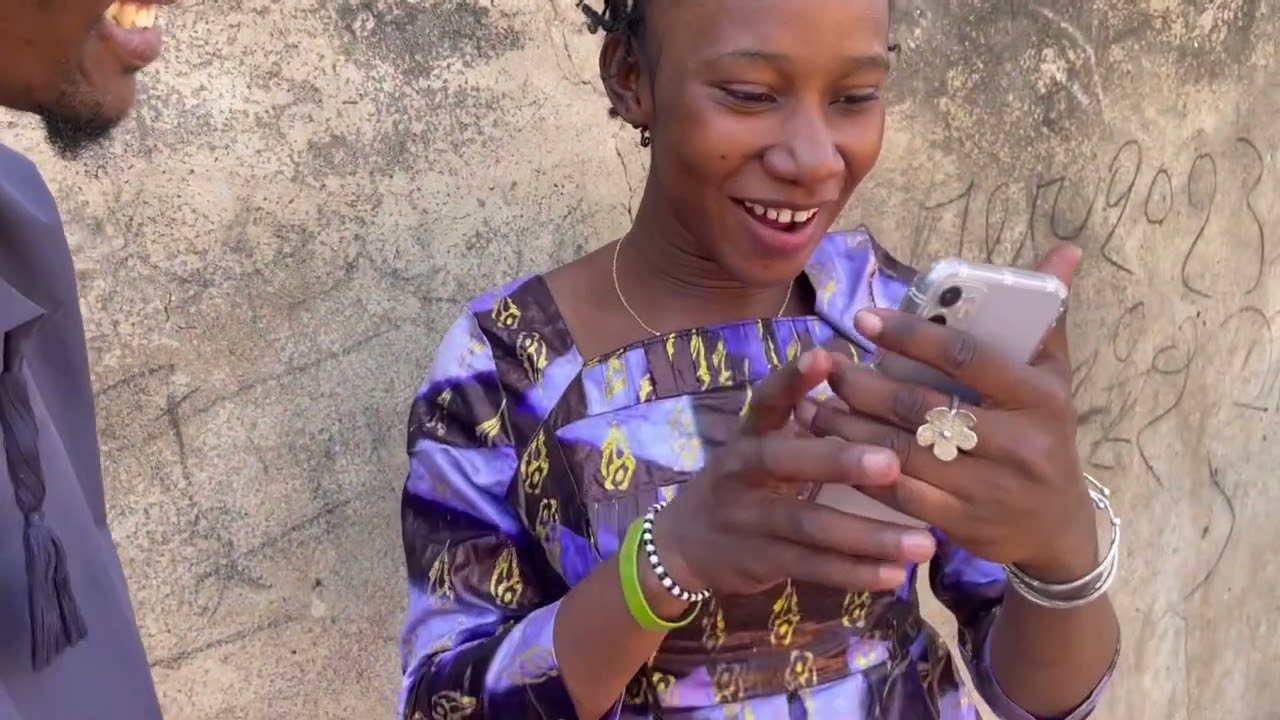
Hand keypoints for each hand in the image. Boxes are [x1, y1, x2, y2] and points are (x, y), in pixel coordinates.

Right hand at [654, 348, 939, 597]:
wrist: (684, 544)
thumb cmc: (741, 483)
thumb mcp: (758, 445)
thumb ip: (800, 418)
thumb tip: (853, 368)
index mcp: (749, 436)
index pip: (766, 401)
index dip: (791, 380)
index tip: (824, 357)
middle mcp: (743, 472)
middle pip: (787, 463)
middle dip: (839, 462)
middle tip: (892, 463)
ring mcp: (749, 519)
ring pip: (811, 526)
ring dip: (868, 535)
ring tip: (923, 542)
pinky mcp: (760, 560)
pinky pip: (813, 567)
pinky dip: (855, 572)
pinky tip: (895, 574)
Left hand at [797, 244, 1097, 579]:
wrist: (1056, 527)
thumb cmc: (1045, 436)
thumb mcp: (1053, 379)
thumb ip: (1045, 318)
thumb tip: (1064, 251)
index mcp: (1038, 397)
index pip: (964, 356)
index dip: (910, 336)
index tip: (863, 318)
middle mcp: (1017, 443)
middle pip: (921, 407)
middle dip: (864, 385)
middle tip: (827, 366)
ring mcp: (988, 487)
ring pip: (902, 451)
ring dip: (849, 428)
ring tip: (812, 406)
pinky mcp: (962, 522)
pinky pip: (898, 494)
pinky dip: (861, 470)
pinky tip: (831, 451)